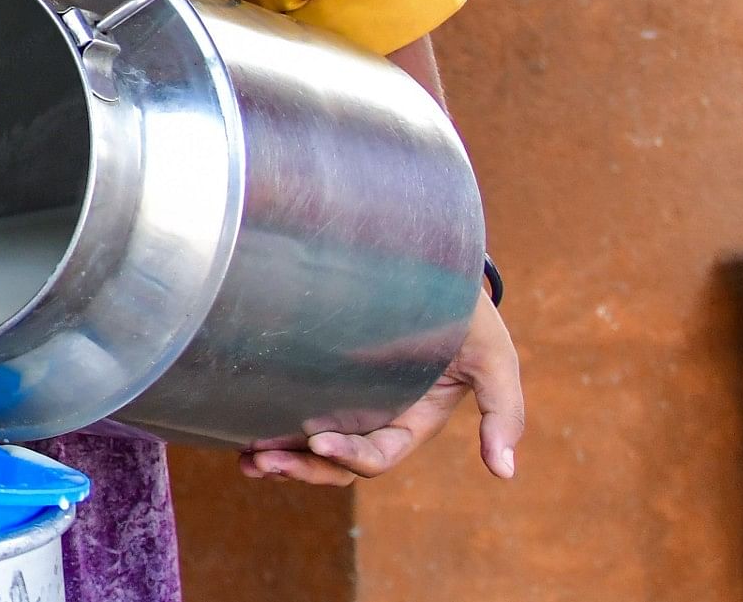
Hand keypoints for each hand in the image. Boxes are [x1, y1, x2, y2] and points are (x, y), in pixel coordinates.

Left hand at [241, 290, 522, 485]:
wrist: (435, 268)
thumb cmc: (468, 315)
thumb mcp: (495, 360)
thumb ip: (503, 413)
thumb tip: (504, 473)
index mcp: (412, 422)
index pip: (377, 456)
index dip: (351, 458)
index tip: (319, 444)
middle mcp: (376, 418)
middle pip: (337, 463)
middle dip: (303, 468)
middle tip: (263, 462)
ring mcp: (346, 400)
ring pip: (310, 445)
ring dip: (280, 458)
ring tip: (246, 461)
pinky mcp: (320, 377)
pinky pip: (294, 411)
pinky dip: (271, 425)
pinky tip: (238, 433)